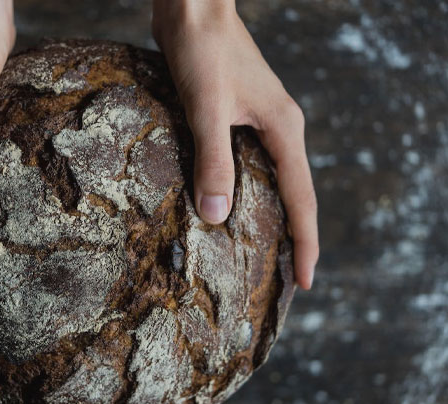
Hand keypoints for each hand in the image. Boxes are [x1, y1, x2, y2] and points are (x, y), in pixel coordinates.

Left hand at [152, 0, 318, 288]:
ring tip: (262, 253)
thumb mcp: (206, 109)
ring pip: (271, 180)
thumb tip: (216, 216)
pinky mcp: (236, 116)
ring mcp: (258, 122)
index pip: (302, 199)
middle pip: (293, 194)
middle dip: (293, 237)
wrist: (192, 9)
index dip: (305, 243)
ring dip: (269, 216)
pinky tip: (228, 205)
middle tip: (286, 279)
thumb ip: (213, 161)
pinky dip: (244, 190)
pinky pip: (248, 164)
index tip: (305, 282)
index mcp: (283, 130)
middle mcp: (278, 129)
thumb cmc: (202, 51)